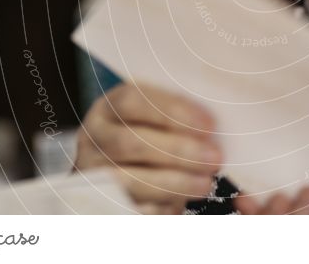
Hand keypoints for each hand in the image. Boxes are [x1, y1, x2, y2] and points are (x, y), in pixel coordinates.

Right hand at [75, 83, 221, 213]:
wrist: (113, 162)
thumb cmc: (146, 130)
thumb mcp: (156, 113)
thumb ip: (179, 113)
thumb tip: (215, 126)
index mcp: (109, 107)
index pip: (133, 101)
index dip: (172, 112)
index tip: (209, 125)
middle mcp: (94, 138)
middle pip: (130, 143)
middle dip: (177, 151)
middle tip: (215, 158)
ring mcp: (93, 173)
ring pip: (128, 180)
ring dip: (174, 183)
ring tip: (206, 183)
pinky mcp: (101, 203)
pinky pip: (130, 208)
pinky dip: (160, 206)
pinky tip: (184, 202)